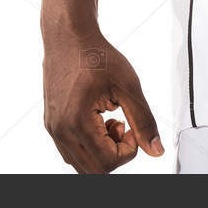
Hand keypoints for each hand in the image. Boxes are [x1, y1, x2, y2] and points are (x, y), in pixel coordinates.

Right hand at [42, 29, 163, 173]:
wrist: (68, 37)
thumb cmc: (95, 55)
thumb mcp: (128, 86)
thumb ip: (143, 121)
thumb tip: (156, 151)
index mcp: (76, 121)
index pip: (107, 162)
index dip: (128, 149)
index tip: (131, 125)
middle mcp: (59, 130)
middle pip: (93, 171)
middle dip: (115, 154)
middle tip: (122, 126)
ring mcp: (53, 129)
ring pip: (81, 164)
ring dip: (102, 151)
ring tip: (110, 122)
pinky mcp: (52, 124)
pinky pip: (71, 151)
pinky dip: (90, 145)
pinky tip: (99, 121)